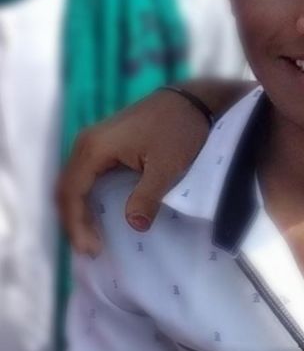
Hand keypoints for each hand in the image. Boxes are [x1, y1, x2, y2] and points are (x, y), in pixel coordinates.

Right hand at [57, 89, 210, 255]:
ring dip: (78, 211)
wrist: (191, 101)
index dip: (77, 224)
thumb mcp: (167, 166)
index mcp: (94, 148)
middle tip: (91, 250)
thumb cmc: (179, 130)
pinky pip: (85, 176)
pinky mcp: (104, 144)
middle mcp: (86, 143)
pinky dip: (86, 198)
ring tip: (91, 238)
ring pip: (73, 183)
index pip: (72, 193)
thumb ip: (148, 196)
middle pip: (66, 189)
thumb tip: (134, 226)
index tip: (92, 249)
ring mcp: (93, 142)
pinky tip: (97, 215)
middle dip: (73, 222)